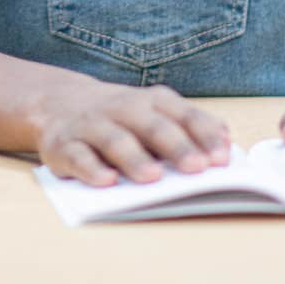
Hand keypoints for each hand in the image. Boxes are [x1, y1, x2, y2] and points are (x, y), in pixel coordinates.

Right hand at [34, 73, 230, 185]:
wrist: (58, 103)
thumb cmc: (121, 116)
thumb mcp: (155, 112)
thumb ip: (189, 124)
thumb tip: (226, 141)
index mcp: (152, 101)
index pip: (183, 115)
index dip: (203, 135)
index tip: (222, 158)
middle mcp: (123, 108)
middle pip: (153, 126)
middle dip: (177, 147)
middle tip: (197, 169)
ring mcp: (92, 125)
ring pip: (115, 140)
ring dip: (135, 158)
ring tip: (153, 178)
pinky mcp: (63, 145)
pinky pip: (78, 156)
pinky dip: (92, 169)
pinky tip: (106, 182)